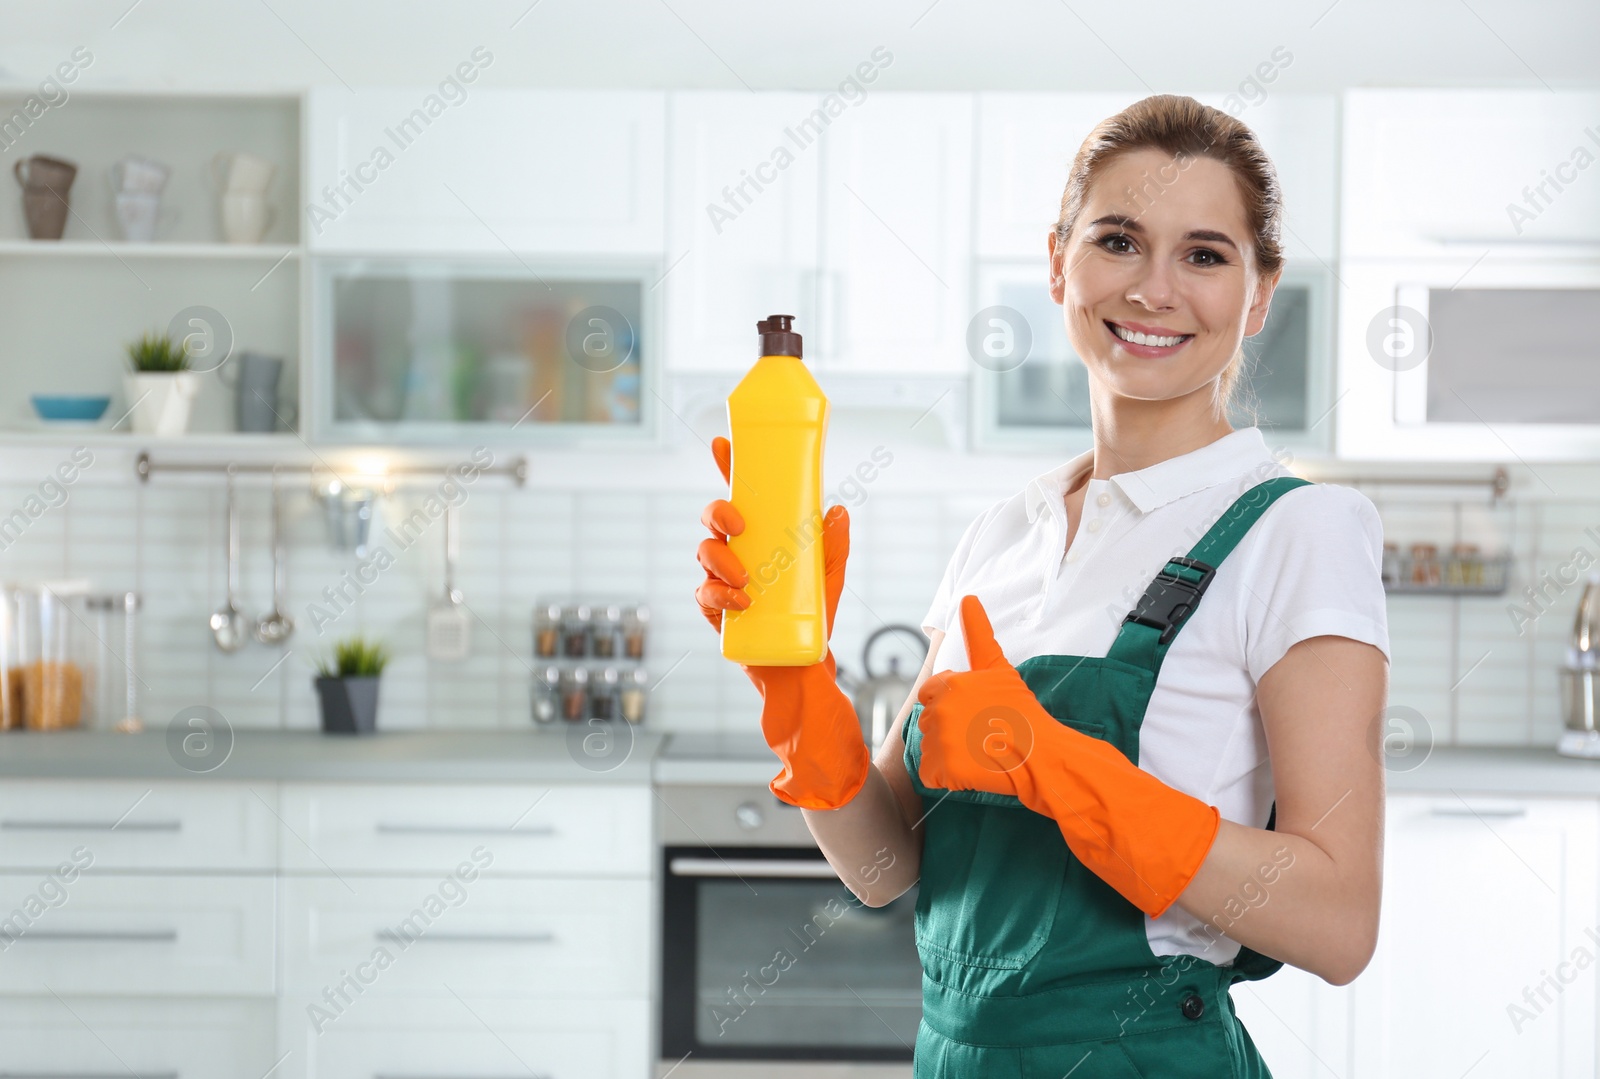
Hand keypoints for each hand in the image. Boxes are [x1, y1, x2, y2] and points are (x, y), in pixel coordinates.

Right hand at [695, 435, 849, 650]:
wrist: (798, 661)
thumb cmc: (811, 612)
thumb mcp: (830, 575)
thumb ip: (835, 545)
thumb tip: (838, 511)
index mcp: (761, 534)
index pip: (741, 494)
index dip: (728, 467)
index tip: (722, 444)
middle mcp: (737, 549)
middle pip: (713, 517)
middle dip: (719, 513)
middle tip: (739, 525)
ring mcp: (721, 577)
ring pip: (705, 552)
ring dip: (722, 560)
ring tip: (748, 579)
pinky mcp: (714, 606)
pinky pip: (705, 593)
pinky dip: (720, 595)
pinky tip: (742, 602)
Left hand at [915, 594, 1054, 797]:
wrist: (1041, 755)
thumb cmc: (1023, 712)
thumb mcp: (999, 669)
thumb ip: (978, 634)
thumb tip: (967, 597)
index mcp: (948, 684)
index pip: (929, 693)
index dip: (951, 705)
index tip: (975, 715)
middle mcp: (938, 710)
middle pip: (929, 721)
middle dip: (949, 729)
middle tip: (982, 735)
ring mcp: (939, 741)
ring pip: (929, 748)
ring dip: (947, 754)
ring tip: (979, 752)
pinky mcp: (941, 769)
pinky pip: (929, 774)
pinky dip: (946, 777)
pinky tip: (970, 771)